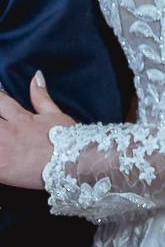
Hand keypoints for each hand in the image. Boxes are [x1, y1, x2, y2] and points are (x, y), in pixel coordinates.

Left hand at [0, 72, 71, 189]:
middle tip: (2, 125)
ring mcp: (2, 151)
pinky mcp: (1, 169)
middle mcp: (7, 133)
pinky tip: (0, 156)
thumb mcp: (56, 115)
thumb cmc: (69, 140)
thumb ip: (41, 96)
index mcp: (20, 118)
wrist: (75, 164)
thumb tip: (36, 77)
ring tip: (1, 137)